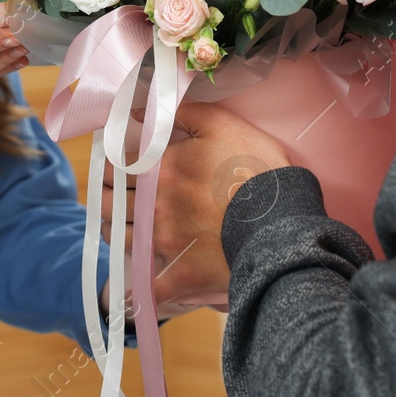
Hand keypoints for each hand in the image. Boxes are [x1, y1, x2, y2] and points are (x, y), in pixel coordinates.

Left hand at [101, 101, 290, 310]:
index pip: (115, 164)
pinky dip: (133, 288)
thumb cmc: (258, 169)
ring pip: (118, 237)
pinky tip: (130, 288)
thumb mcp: (223, 125)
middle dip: (109, 195)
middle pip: (110, 200)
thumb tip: (141, 108)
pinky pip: (144, 287)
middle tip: (117, 194)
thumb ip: (179, 113)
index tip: (116, 164)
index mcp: (160, 167)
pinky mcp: (178, 274)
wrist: (286, 222)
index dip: (112, 163)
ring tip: (123, 226)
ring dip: (114, 230)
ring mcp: (163, 242)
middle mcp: (154, 204)